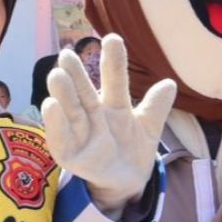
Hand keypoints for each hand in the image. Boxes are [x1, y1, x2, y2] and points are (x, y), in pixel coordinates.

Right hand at [42, 34, 176, 217]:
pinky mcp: (68, 153)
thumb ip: (156, 108)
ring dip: (63, 94)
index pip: (115, 80)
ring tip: (57, 75)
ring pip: (70, 110)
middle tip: (67, 54)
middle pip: (85, 91)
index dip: (114, 62)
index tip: (113, 39)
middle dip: (77, 74)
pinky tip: (51, 105)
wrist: (125, 182)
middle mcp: (93, 114)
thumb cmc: (133, 149)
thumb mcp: (149, 128)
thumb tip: (170, 85)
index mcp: (115, 105)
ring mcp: (79, 132)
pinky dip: (56, 123)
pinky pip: (61, 137)